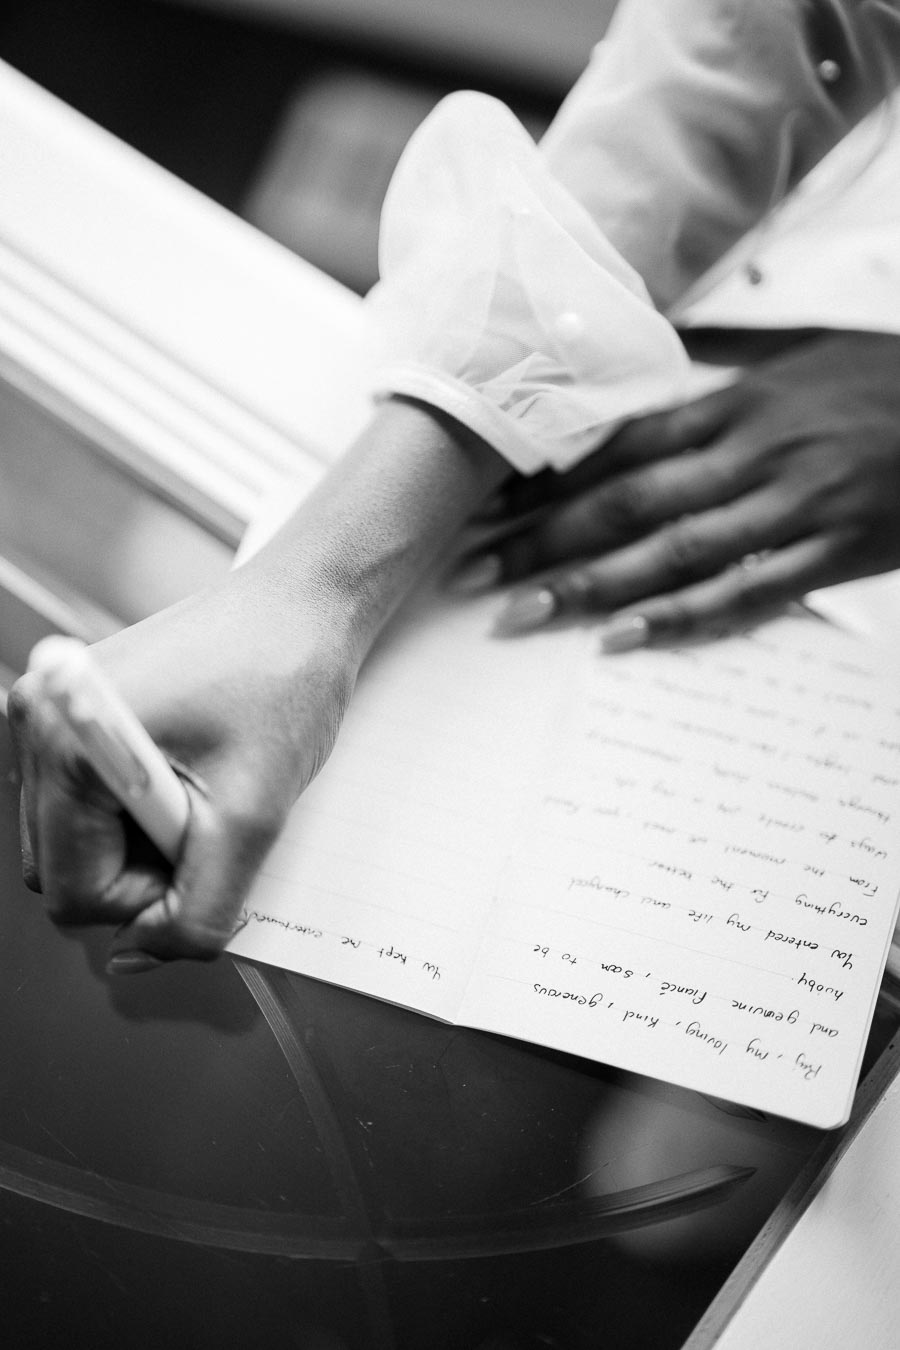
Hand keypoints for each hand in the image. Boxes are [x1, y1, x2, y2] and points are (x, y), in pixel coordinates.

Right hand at [9, 563, 358, 972]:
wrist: (305, 606)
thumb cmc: (282, 681)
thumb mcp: (250, 817)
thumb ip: (195, 908)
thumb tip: (142, 959)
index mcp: (65, 742)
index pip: (71, 892)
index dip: (146, 904)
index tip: (206, 865)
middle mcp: (38, 722)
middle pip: (64, 869)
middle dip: (141, 872)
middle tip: (212, 824)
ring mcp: (54, 714)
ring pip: (79, 838)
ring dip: (145, 841)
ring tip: (206, 791)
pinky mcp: (78, 711)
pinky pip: (91, 798)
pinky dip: (142, 809)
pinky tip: (190, 772)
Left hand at [457, 331, 899, 647]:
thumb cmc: (883, 380)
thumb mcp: (799, 355)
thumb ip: (720, 362)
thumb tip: (647, 356)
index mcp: (738, 399)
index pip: (620, 443)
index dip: (549, 480)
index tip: (487, 510)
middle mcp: (754, 449)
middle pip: (628, 500)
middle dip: (544, 540)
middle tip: (475, 575)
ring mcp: (794, 503)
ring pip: (673, 551)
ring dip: (590, 585)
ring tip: (522, 616)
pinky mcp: (835, 552)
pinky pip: (746, 592)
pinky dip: (682, 619)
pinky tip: (623, 639)